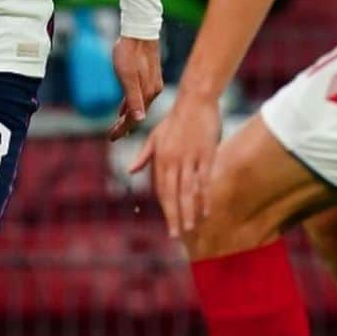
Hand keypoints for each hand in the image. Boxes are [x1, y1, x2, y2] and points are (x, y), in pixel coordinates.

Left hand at [108, 36, 162, 139]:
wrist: (139, 30)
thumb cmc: (129, 52)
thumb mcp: (127, 76)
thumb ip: (133, 99)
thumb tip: (138, 120)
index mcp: (147, 93)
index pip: (134, 118)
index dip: (122, 129)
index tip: (111, 138)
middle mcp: (152, 90)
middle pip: (138, 114)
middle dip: (125, 125)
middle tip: (113, 135)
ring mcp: (152, 83)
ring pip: (139, 105)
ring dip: (128, 116)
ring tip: (118, 125)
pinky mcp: (149, 76)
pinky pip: (139, 96)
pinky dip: (131, 104)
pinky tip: (124, 107)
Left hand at [130, 92, 220, 237]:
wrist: (195, 100)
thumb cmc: (174, 119)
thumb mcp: (155, 136)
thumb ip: (144, 155)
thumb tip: (130, 171)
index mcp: (161, 158)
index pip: (161, 189)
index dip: (165, 208)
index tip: (169, 223)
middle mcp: (174, 160)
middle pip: (173, 194)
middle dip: (174, 216)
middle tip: (176, 235)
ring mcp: (191, 158)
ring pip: (189, 190)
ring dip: (189, 210)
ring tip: (190, 228)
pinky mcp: (206, 154)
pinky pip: (204, 180)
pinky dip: (204, 196)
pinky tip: (205, 210)